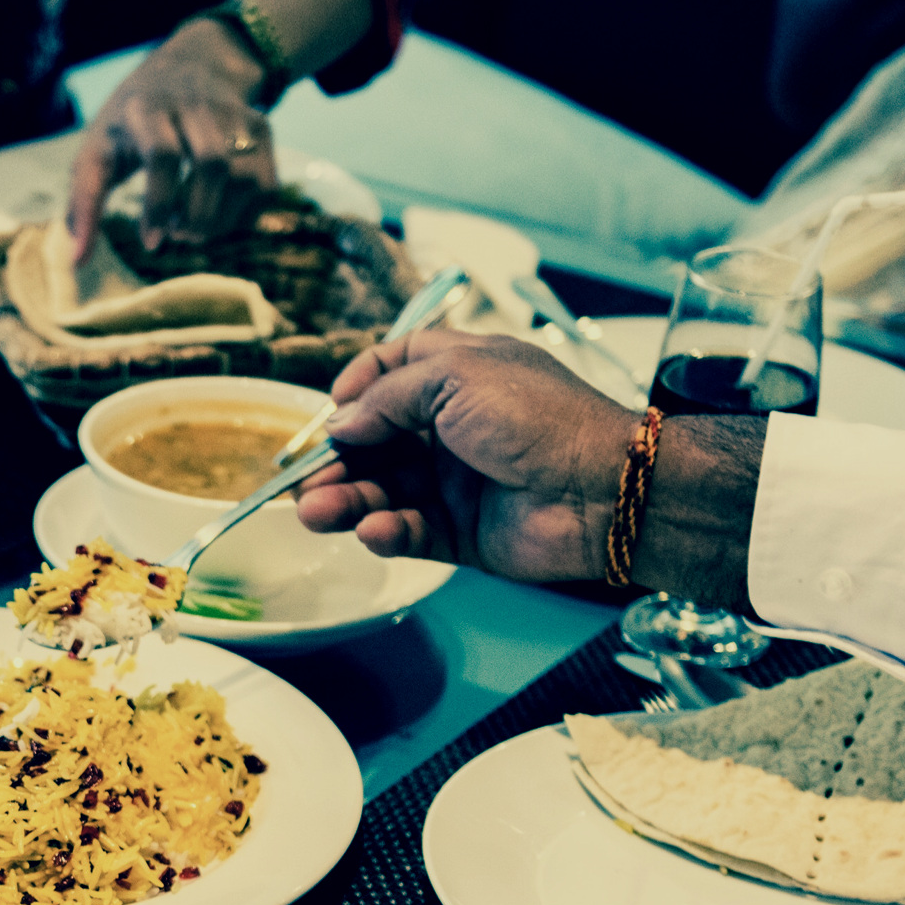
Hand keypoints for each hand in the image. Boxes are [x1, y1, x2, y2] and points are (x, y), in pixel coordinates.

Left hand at [66, 16, 278, 258]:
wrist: (188, 66)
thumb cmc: (131, 124)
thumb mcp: (98, 150)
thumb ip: (84, 204)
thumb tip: (77, 262)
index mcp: (146, 108)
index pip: (163, 154)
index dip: (159, 204)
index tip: (151, 241)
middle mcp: (195, 105)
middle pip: (213, 164)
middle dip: (196, 216)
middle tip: (176, 235)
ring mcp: (234, 115)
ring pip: (244, 176)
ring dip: (220, 219)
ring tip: (193, 229)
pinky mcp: (261, 128)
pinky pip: (266, 183)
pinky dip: (244, 215)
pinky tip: (218, 218)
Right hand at [294, 330, 630, 581]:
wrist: (603, 488)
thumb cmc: (540, 419)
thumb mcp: (455, 378)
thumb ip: (388, 398)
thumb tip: (341, 423)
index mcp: (459, 375)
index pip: (392, 372)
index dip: (356, 390)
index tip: (330, 412)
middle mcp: (454, 427)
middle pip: (376, 442)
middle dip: (336, 461)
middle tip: (302, 482)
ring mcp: (456, 481)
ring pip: (384, 492)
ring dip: (347, 501)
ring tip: (315, 514)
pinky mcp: (462, 531)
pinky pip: (411, 532)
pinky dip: (387, 533)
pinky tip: (373, 532)